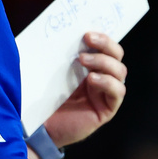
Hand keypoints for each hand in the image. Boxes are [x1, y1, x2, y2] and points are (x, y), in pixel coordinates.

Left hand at [42, 32, 127, 147]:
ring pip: (120, 71)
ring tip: (82, 60)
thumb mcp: (50, 70)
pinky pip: (117, 92)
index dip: (102, 36)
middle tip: (87, 38)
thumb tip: (58, 31)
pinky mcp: (106, 110)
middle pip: (117, 55)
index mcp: (90, 66)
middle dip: (105, 44)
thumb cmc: (42, 98)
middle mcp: (101, 78)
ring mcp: (105, 94)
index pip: (105, 46)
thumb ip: (59, 54)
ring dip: (104, 62)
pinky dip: (108, 82)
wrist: (37, 128)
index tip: (86, 30)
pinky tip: (92, 79)